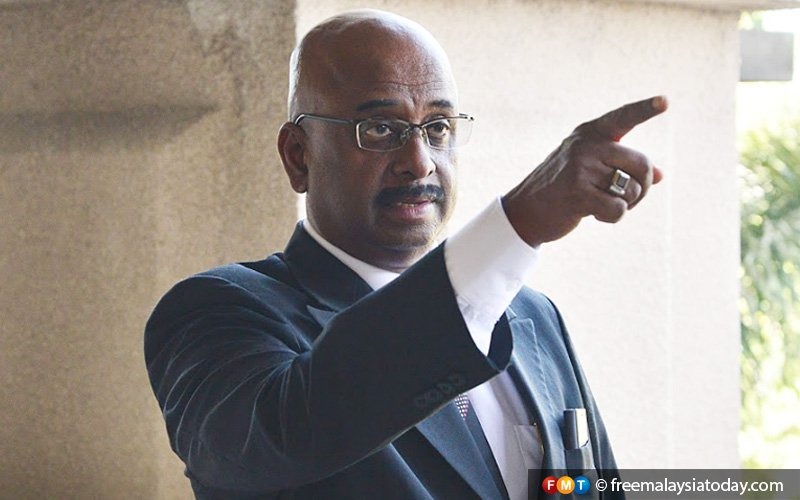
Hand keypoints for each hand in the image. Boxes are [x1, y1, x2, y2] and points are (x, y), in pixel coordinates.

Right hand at [502, 95, 667, 246]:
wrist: (525, 211)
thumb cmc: (563, 188)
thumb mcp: (591, 169)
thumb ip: (623, 167)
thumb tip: (661, 174)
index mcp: (590, 133)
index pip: (623, 117)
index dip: (646, 109)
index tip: (666, 101)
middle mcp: (586, 145)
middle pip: (642, 164)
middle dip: (643, 187)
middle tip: (628, 198)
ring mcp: (580, 168)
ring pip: (632, 189)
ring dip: (625, 204)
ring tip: (601, 204)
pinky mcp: (578, 193)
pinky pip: (618, 209)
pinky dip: (612, 217)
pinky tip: (593, 214)